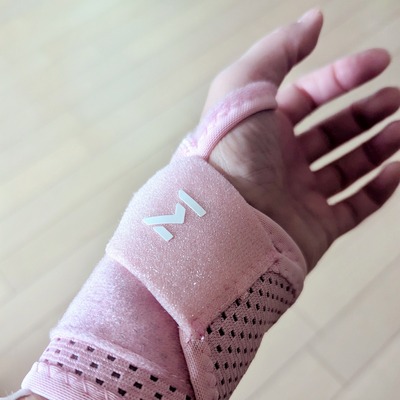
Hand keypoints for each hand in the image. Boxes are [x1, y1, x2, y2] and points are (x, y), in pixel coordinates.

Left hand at [207, 10, 399, 270]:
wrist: (229, 219)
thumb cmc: (230, 152)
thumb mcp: (244, 85)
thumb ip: (278, 49)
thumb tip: (314, 20)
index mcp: (262, 129)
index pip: (307, 96)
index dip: (342, 76)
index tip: (380, 61)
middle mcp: (280, 162)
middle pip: (330, 132)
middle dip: (363, 112)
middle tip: (394, 99)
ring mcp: (299, 195)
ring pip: (346, 168)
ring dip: (377, 147)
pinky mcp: (316, 227)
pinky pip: (353, 208)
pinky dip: (378, 190)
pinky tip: (395, 169)